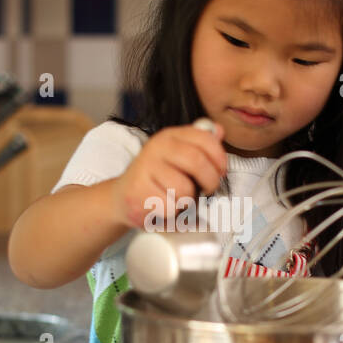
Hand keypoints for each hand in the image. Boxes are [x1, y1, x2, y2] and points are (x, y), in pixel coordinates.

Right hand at [112, 122, 227, 228]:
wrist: (122, 197)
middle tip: (208, 189)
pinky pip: (170, 206)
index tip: (220, 171)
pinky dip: (172, 212)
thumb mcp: (177, 158)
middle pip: (197, 161)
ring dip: (187, 201)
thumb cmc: (157, 179)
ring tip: (177, 199)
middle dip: (210, 181)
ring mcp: (145, 167)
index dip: (220, 158)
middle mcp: (156, 147)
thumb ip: (199, 145)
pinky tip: (163, 206)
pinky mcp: (138, 190)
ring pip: (184, 189)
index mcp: (170, 136)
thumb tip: (219, 131)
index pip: (205, 138)